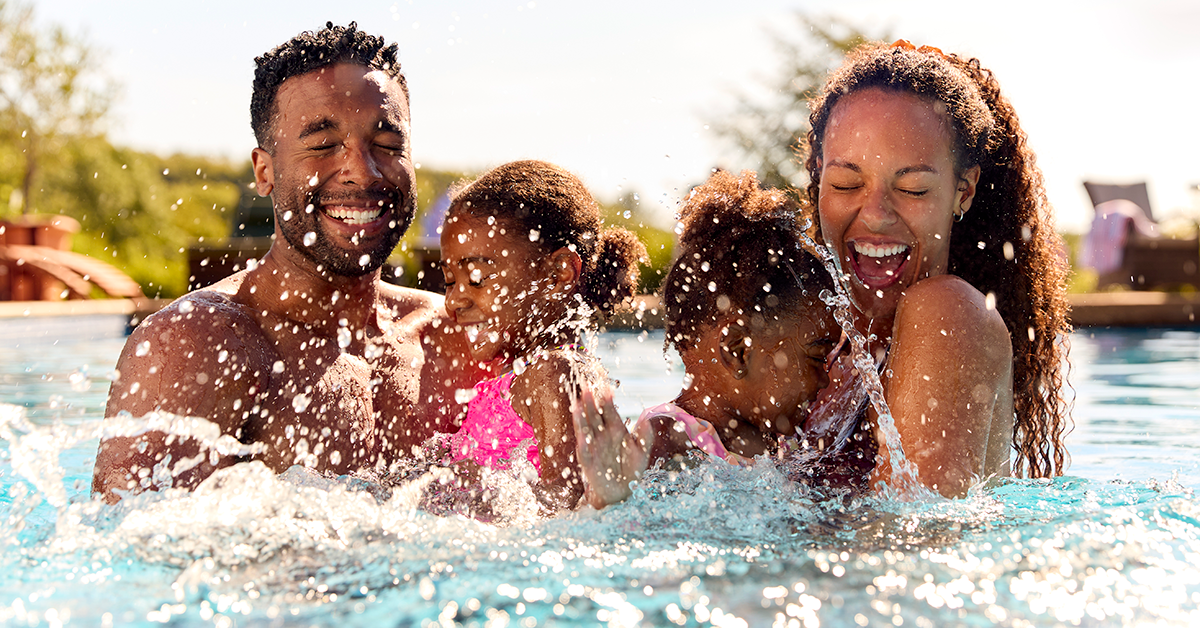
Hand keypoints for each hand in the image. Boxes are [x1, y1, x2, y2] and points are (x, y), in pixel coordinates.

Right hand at [571, 388, 647, 508]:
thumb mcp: (642, 452)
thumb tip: (646, 418)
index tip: (608, 389)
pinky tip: (582, 437)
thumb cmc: (632, 469)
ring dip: (581, 419)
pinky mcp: (588, 462)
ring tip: (578, 405)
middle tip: (587, 388)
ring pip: (586, 430)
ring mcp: (593, 447)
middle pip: (594, 416)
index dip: (608, 400)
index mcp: (616, 429)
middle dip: (591, 403)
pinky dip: (583, 445)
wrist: (622, 492)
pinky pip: (585, 452)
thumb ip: (645, 436)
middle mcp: (602, 435)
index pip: (610, 411)